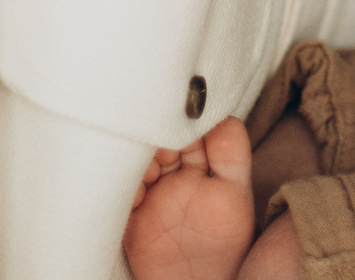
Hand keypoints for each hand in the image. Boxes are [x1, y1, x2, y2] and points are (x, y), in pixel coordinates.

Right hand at [124, 117, 255, 279]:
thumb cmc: (223, 241)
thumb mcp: (235, 192)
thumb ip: (232, 153)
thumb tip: (222, 114)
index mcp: (197, 165)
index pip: (187, 130)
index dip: (184, 122)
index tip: (182, 117)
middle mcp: (170, 175)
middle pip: (157, 142)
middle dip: (158, 137)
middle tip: (166, 146)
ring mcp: (149, 194)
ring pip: (136, 163)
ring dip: (139, 159)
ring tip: (153, 168)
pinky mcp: (129, 215)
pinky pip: (119, 193)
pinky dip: (123, 187)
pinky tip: (137, 190)